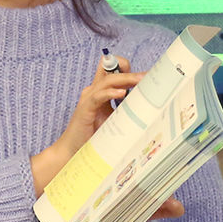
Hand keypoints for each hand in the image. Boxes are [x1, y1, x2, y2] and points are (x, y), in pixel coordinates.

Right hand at [31, 56, 141, 194]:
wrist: (73, 151)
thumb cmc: (93, 137)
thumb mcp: (114, 120)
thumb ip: (126, 110)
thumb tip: (149, 107)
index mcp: (101, 92)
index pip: (114, 71)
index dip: (129, 70)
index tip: (147, 76)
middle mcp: (94, 91)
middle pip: (112, 72)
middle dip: (132, 73)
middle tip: (149, 76)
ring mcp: (89, 98)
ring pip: (108, 80)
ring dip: (126, 79)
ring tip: (140, 80)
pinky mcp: (85, 108)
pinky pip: (98, 96)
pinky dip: (110, 93)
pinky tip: (122, 93)